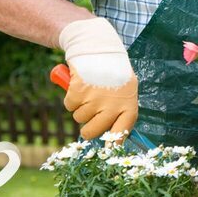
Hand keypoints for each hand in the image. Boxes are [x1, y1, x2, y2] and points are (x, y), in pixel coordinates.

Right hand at [59, 18, 138, 139]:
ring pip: (79, 118)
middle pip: (93, 132)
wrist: (99, 47)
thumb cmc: (112, 72)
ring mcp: (96, 99)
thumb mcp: (124, 89)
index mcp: (128, 104)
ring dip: (80, 107)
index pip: (122, 132)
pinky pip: (69, 105)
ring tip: (90, 89)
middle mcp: (113, 104)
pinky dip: (70, 97)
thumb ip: (120, 110)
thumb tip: (111, 138)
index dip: (112, 143)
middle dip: (87, 127)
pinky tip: (81, 83)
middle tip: (90, 114)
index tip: (106, 149)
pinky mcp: (79, 91)